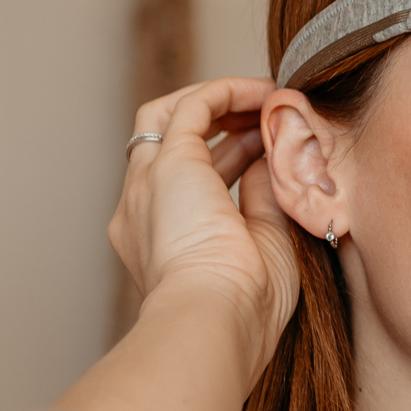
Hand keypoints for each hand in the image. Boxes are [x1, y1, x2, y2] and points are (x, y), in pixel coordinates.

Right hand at [110, 76, 298, 379]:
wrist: (216, 318)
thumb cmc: (245, 308)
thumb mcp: (261, 247)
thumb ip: (261, 201)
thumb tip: (269, 162)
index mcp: (158, 242)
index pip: (184, 183)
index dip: (227, 157)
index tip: (268, 149)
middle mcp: (140, 209)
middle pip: (166, 143)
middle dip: (217, 123)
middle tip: (265, 118)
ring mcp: (146, 184)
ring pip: (166, 116)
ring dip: (218, 101)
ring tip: (266, 98)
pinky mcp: (168, 163)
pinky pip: (193, 107)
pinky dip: (227, 92)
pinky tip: (263, 92)